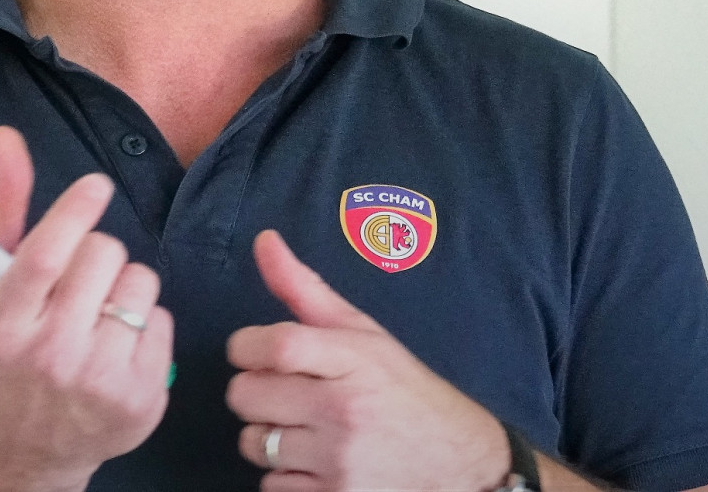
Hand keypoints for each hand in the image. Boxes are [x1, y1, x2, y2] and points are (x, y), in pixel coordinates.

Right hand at [0, 128, 172, 490]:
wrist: (19, 448)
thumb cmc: (0, 352)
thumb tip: (6, 136)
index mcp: (4, 324)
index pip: (46, 255)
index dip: (76, 211)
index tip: (95, 186)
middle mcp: (50, 356)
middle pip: (104, 256)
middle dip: (97, 254)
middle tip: (79, 281)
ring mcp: (98, 382)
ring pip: (141, 284)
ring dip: (125, 287)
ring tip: (97, 314)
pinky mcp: (140, 401)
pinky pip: (164, 321)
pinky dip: (147, 324)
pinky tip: (118, 345)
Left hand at [226, 231, 508, 490]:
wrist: (460, 465)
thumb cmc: (404, 390)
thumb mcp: (365, 334)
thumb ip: (306, 289)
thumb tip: (264, 239)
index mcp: (355, 359)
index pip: (275, 346)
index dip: (247, 347)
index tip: (253, 351)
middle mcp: (345, 409)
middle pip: (247, 396)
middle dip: (255, 392)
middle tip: (285, 392)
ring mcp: (340, 461)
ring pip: (254, 443)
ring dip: (267, 437)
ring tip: (302, 429)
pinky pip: (271, 486)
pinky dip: (284, 477)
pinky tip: (314, 463)